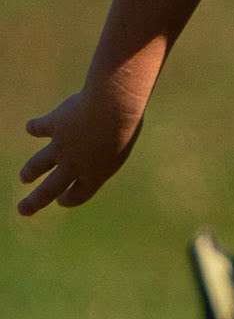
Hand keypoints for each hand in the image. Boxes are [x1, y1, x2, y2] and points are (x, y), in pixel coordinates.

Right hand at [18, 86, 143, 216]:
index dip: (69, 199)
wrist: (112, 109)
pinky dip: (34, 128)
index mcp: (94, 175)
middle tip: (23, 210)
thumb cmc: (124, 128)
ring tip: (24, 177)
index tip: (61, 200)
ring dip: (29, 172)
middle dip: (34, 202)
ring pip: (37, 165)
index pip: (78, 194)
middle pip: (48, 190)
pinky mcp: (54, 125)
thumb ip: (105, 154)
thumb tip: (95, 147)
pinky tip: (32, 128)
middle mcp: (73, 165)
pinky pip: (39, 128)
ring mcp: (60, 146)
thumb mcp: (121, 148)